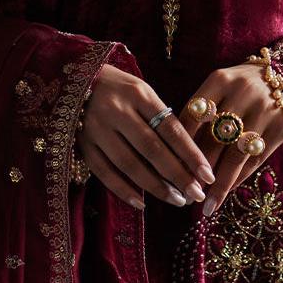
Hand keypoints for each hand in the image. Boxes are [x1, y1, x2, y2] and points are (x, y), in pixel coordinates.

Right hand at [77, 64, 216, 209]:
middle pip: (152, 149)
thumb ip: (160, 118)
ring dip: (155, 187)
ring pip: (129, 164)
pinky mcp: (82, 144)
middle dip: (177, 175)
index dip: (190, 154)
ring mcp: (97, 128)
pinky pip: (104, 172)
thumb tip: (186, 159)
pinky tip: (142, 203)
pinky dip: (123, 190)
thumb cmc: (119, 88)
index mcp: (138, 94)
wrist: (74, 79)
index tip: (207, 175)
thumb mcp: (142, 91)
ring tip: (177, 200)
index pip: (170, 128)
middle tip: (196, 194)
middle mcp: (117, 110)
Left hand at [177, 62, 282, 216]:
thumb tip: (175, 154)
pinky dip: (239, 178)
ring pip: (235, 155)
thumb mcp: (222, 87)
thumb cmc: (243, 86)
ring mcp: (265, 110)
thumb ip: (202, 113)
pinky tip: (226, 192)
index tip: (168, 169)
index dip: (178, 146)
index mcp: (220, 79)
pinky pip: (256, 160)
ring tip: (205, 205)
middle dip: (196, 171)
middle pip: (212, 139)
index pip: (191, 116)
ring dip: (218, 184)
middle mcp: (242, 92)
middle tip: (183, 193)